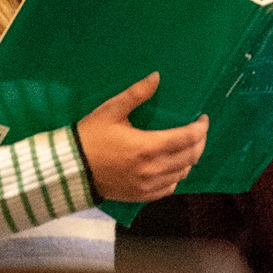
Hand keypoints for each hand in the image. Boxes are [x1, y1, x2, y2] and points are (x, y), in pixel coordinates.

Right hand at [75, 73, 208, 201]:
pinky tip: (173, 165)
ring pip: (183, 173)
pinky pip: (170, 188)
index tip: (202, 119)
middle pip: (191, 157)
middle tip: (198, 131)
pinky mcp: (141, 196)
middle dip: (200, 142)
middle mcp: (151, 169)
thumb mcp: (111, 111)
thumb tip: (157, 76)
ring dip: (190, 158)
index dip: (201, 128)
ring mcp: (147, 185)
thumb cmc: (90, 137)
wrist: (69, 168)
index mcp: (146, 147)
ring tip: (187, 146)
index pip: (187, 138)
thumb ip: (136, 94)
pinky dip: (177, 176)